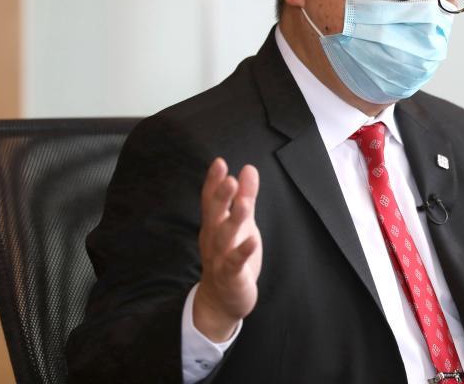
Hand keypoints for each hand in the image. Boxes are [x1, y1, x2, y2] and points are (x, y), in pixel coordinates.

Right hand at [194, 158, 262, 341]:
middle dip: (220, 197)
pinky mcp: (231, 276)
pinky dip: (243, 252)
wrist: (222, 300)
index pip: (210, 199)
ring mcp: (220, 258)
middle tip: (229, 179)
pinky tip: (253, 242)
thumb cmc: (231, 255)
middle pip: (214, 215)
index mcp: (214, 224)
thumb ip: (245, 197)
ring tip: (242, 204)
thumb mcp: (241, 223)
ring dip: (232, 221)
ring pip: (224, 237)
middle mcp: (213, 239)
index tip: (219, 162)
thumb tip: (248, 168)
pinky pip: (235, 263)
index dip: (214, 182)